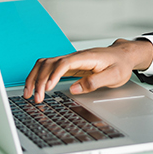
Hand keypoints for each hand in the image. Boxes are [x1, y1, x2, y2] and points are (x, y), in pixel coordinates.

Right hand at [22, 38, 152, 102]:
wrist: (123, 55)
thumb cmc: (120, 64)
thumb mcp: (114, 76)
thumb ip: (95, 82)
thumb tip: (75, 88)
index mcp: (86, 57)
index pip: (64, 63)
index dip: (54, 74)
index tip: (49, 88)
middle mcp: (75, 56)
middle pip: (50, 63)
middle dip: (40, 80)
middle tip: (37, 98)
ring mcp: (70, 60)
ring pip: (45, 64)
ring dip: (35, 77)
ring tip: (29, 93)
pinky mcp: (68, 65)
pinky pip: (48, 68)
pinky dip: (38, 76)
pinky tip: (35, 86)